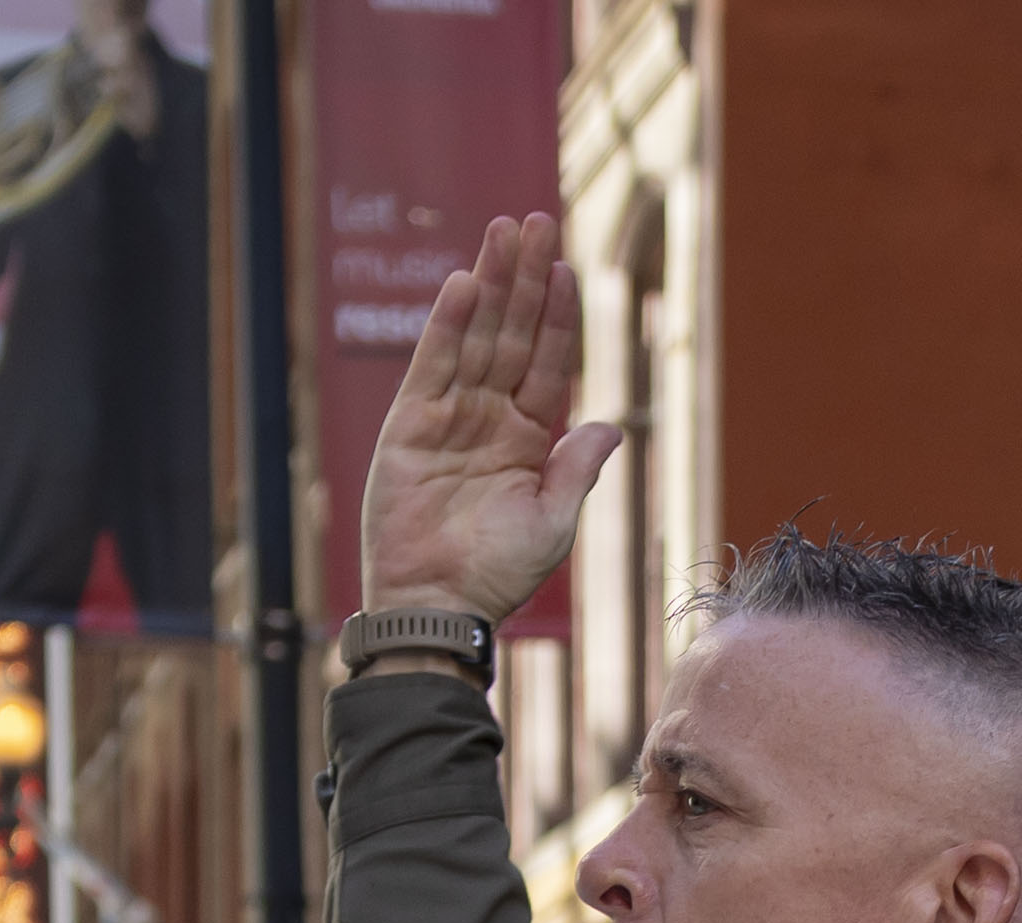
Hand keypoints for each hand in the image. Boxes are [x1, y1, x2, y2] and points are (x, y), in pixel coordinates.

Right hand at [356, 213, 621, 627]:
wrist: (440, 603)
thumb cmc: (498, 573)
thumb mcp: (553, 520)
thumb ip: (576, 466)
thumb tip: (610, 424)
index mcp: (528, 439)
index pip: (547, 362)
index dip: (558, 315)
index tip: (567, 268)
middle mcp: (489, 418)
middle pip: (512, 333)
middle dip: (524, 279)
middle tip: (536, 220)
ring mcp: (450, 416)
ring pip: (476, 336)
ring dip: (490, 283)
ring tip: (504, 231)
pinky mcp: (410, 424)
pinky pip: (433, 363)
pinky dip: (448, 324)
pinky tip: (465, 284)